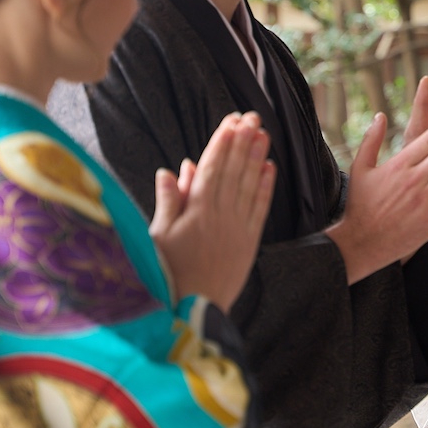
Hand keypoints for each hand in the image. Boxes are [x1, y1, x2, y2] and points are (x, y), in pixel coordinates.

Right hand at [149, 112, 275, 309]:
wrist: (192, 310)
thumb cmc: (167, 273)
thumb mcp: (158, 236)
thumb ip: (168, 201)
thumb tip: (173, 170)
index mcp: (196, 210)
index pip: (211, 168)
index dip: (222, 142)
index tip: (230, 121)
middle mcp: (220, 214)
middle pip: (234, 170)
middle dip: (243, 141)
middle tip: (252, 116)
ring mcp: (238, 228)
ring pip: (249, 184)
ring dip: (257, 157)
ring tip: (263, 134)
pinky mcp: (249, 242)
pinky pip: (260, 209)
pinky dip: (265, 187)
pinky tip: (270, 169)